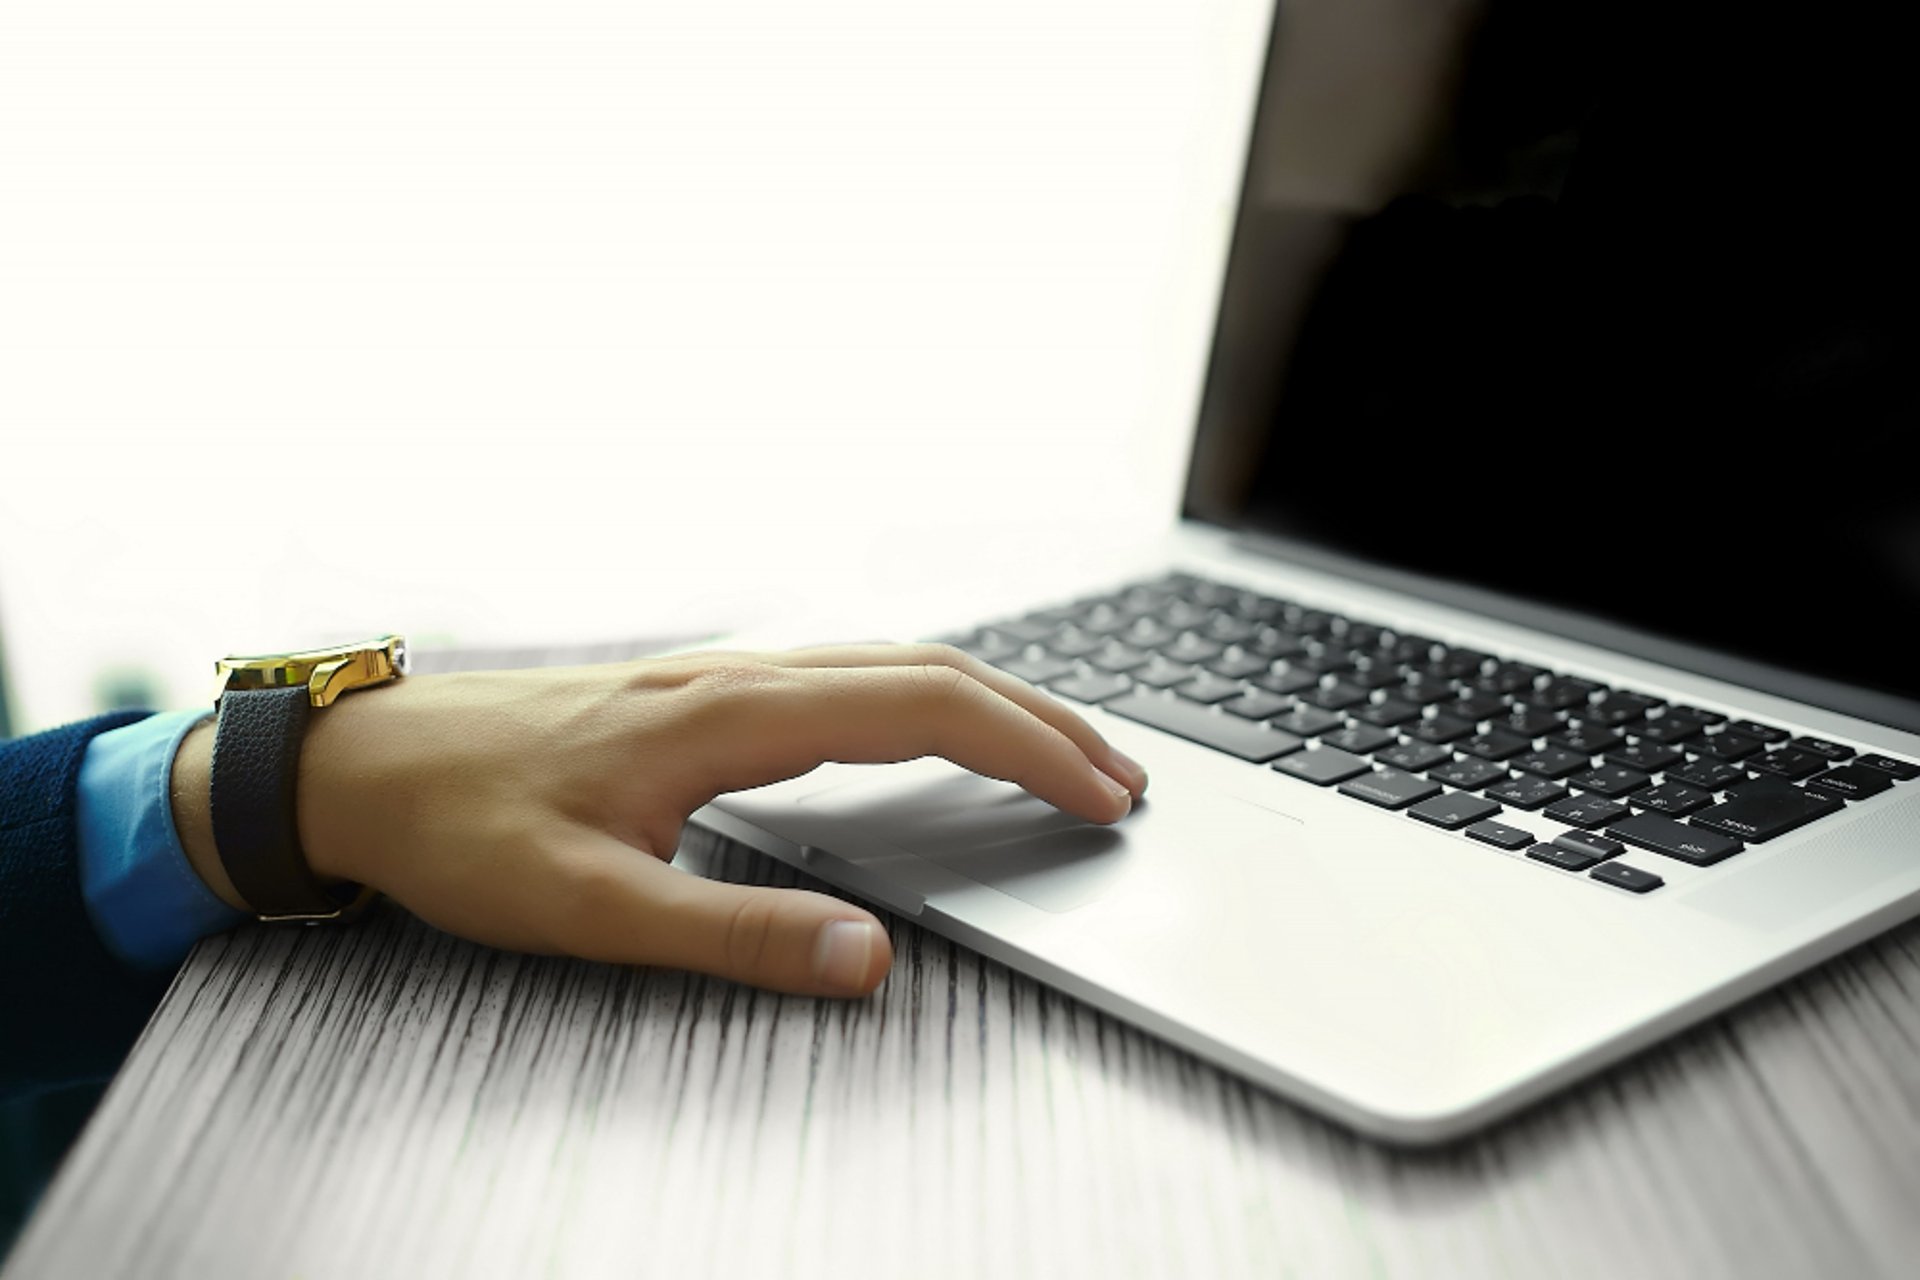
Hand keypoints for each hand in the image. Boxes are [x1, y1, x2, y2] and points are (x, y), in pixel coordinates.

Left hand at [172, 645, 1146, 996]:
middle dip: (1042, 717)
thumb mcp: (588, 906)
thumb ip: (735, 932)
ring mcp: (720, 675)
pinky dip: (928, 697)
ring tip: (1059, 752)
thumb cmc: (460, 825)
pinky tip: (934, 729)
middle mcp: (737, 675)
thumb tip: (868, 955)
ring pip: (891, 660)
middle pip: (929, 667)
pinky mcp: (700, 694)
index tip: (1101, 796)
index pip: (923, 706)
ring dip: (992, 700)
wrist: (364, 762)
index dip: (1028, 748)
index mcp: (728, 714)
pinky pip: (847, 673)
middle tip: (1121, 776)